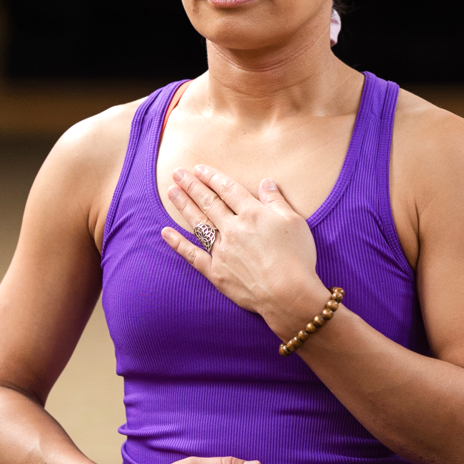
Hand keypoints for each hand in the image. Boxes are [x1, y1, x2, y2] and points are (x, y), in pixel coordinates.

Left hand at [161, 166, 325, 323]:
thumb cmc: (297, 257)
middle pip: (208, 202)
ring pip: (198, 223)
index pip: (227, 189)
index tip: (199, 168)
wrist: (289, 295)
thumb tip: (265, 182)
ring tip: (171, 192)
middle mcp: (233, 229)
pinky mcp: (217, 272)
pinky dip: (178, 244)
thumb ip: (276, 200)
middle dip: (191, 186)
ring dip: (183, 206)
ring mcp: (222, 251)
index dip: (212, 177)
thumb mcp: (294, 222)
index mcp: (252, 214)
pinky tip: (166, 232)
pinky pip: (193, 255)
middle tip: (177, 173)